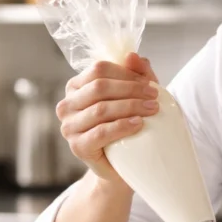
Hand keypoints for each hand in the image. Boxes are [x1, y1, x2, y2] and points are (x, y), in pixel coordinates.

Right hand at [57, 53, 160, 182]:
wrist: (123, 166)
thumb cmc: (128, 127)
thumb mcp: (135, 97)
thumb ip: (136, 75)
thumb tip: (133, 55)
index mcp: (76, 87)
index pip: (99, 69)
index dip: (127, 74)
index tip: (150, 84)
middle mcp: (67, 105)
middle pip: (99, 87)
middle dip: (131, 90)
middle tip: (155, 97)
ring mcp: (69, 126)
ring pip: (100, 109)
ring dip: (130, 106)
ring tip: (152, 110)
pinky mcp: (77, 147)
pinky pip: (100, 132)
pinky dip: (122, 126)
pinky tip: (139, 124)